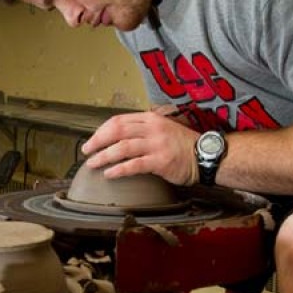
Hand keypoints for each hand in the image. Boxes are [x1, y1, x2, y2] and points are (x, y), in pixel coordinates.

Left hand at [81, 112, 199, 184]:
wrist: (205, 156)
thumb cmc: (183, 145)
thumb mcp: (163, 129)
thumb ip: (144, 130)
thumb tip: (119, 137)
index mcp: (151, 119)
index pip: (119, 120)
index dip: (102, 130)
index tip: (93, 139)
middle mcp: (152, 129)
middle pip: (117, 131)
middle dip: (98, 141)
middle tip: (87, 151)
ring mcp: (157, 144)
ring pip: (123, 148)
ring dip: (104, 156)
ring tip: (92, 164)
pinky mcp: (160, 161)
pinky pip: (134, 165)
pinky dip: (119, 169)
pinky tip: (109, 174)